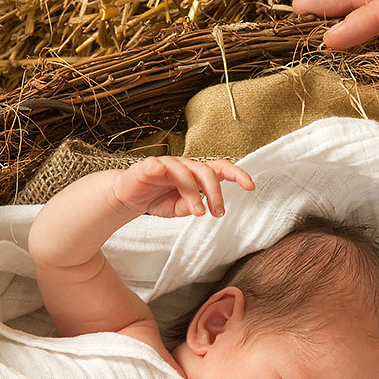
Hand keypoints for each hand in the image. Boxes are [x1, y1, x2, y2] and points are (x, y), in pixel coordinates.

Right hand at [110, 156, 253, 218]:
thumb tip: (200, 208)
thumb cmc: (156, 199)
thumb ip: (190, 207)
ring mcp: (166, 164)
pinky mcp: (146, 167)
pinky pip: (155, 165)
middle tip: (218, 213)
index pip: (220, 170)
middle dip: (215, 193)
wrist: (128, 196)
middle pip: (206, 172)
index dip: (236, 175)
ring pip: (185, 173)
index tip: (250, 186)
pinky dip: (159, 167)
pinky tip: (160, 172)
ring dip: (193, 193)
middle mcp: (184, 166)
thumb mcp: (177, 209)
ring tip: (198, 212)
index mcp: (195, 174)